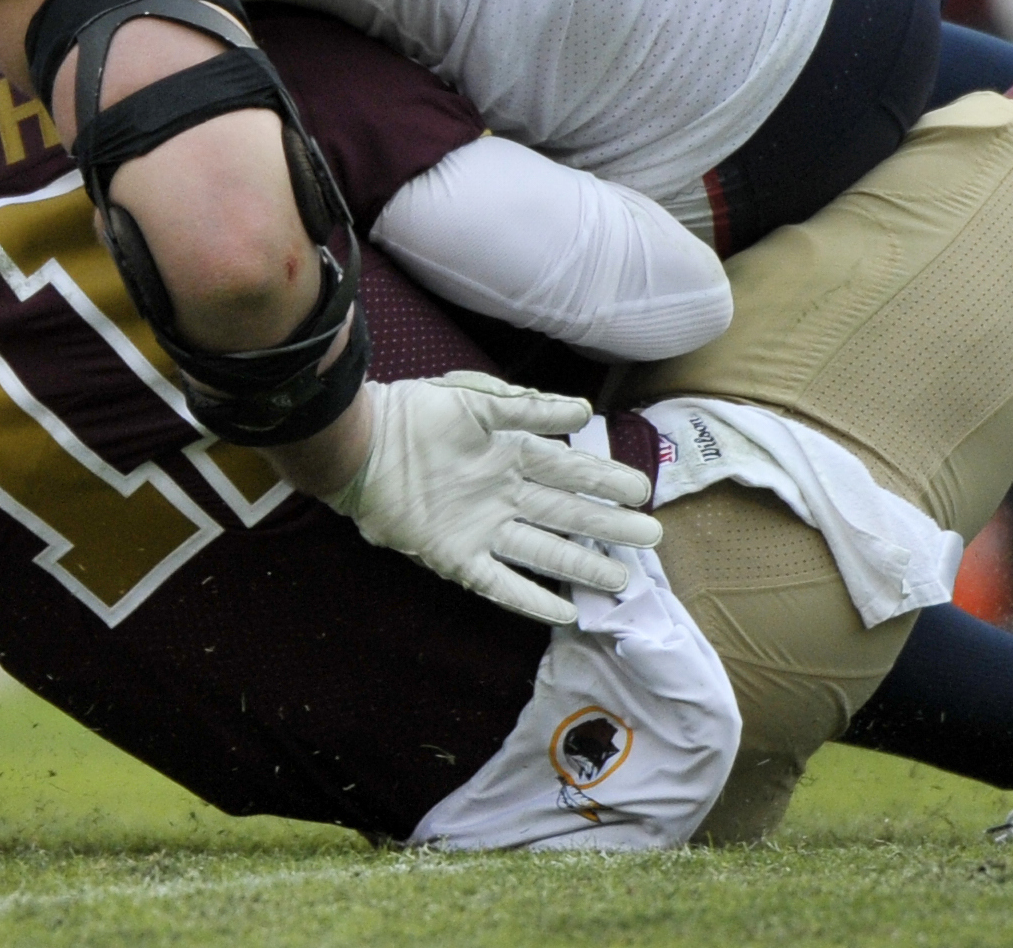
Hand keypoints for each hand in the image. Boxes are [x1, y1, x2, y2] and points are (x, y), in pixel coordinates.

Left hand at [325, 372, 664, 626]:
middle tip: (651, 537)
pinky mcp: (457, 557)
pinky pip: (501, 584)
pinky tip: (563, 612)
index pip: (571, 469)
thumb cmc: (416, 414)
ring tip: (622, 579)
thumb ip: (528, 407)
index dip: (606, 480)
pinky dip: (531, 598)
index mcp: (511, 454)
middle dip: (608, 526)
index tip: (642, 490)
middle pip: (567, 513)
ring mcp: (484, 529)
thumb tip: (583, 410)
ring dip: (583, 564)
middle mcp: (504, 495)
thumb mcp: (476, 400)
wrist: (361, 445)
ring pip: (545, 550)